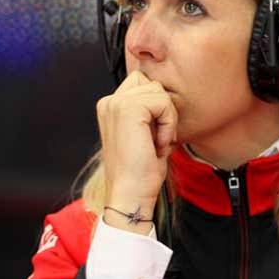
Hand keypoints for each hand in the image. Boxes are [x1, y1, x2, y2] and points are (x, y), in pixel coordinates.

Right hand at [96, 70, 177, 230]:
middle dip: (164, 111)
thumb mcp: (145, 133)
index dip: (159, 108)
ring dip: (167, 120)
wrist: (130, 193)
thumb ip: (150, 112)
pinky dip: (169, 125)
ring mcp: (115, 103)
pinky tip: (158, 144)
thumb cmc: (141, 170)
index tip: (154, 136)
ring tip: (157, 143)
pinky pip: (163, 103)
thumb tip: (167, 97)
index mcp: (111, 106)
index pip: (145, 85)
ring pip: (160, 92)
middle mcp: (109, 102)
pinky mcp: (128, 108)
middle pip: (153, 85)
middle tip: (158, 139)